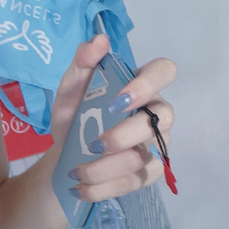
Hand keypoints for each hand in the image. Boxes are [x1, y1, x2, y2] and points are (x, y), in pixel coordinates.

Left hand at [50, 36, 176, 201]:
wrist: (64, 156)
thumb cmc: (75, 117)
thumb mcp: (69, 90)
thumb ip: (82, 64)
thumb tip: (99, 40)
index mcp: (140, 85)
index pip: (164, 71)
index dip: (148, 85)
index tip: (118, 100)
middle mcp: (155, 113)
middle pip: (163, 119)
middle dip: (124, 135)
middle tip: (93, 143)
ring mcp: (156, 144)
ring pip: (143, 157)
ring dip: (104, 167)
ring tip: (76, 172)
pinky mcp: (149, 172)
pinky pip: (136, 181)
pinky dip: (104, 187)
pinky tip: (82, 188)